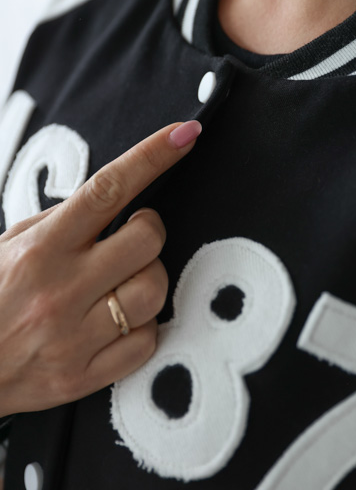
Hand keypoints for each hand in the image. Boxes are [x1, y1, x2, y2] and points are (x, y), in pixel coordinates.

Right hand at [0, 120, 201, 416]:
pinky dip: (141, 327)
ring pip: (154, 291)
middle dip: (149, 229)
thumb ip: (61, 221)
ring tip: (122, 281)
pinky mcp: (82, 377)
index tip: (184, 133)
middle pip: (147, 240)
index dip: (152, 156)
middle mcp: (60, 290)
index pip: (108, 189)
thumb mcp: (9, 244)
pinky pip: (146, 341)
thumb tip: (118, 194)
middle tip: (132, 234)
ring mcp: (73, 337)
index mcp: (41, 248)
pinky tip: (116, 321)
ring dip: (148, 278)